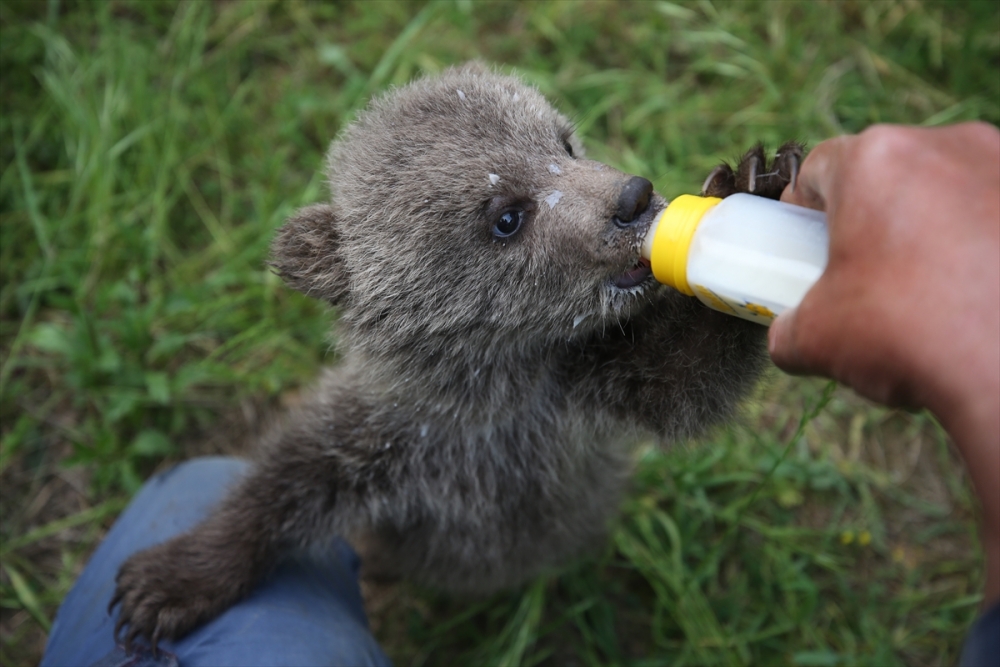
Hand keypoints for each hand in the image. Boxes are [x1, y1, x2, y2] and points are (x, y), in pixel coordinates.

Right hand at [770, 122, 999, 603]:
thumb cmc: (910, 337)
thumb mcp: (816, 339)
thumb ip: (787, 326)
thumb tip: (786, 337)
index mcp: (873, 161)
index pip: (810, 174)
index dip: (791, 218)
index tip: (788, 252)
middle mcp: (945, 145)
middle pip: (882, 186)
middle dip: (862, 235)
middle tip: (856, 291)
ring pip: (945, 201)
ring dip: (925, 246)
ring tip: (925, 314)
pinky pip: (996, 222)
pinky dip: (981, 258)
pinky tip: (978, 312)